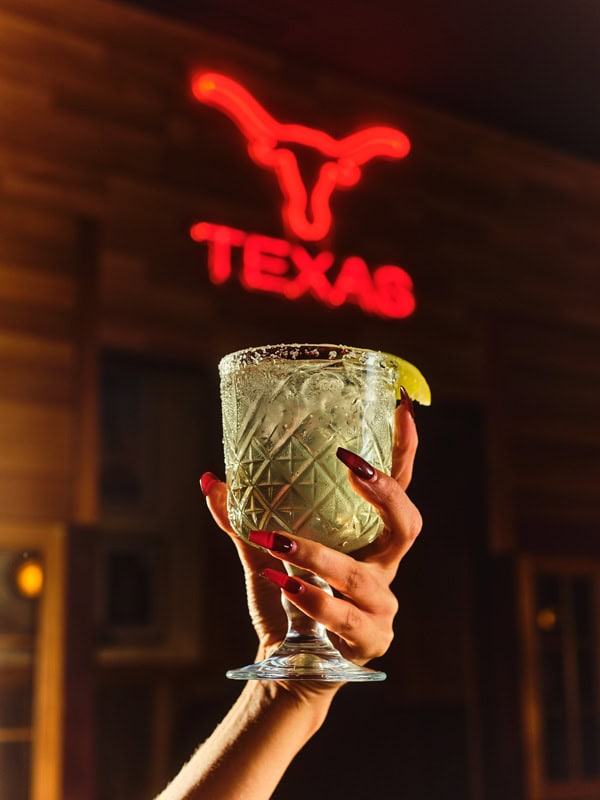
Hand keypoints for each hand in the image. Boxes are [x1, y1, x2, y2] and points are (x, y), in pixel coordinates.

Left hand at [200, 394, 421, 695]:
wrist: (291, 669)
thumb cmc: (289, 605)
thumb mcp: (265, 557)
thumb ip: (243, 523)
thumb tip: (210, 479)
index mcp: (368, 541)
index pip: (397, 488)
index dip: (403, 450)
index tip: (400, 408)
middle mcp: (384, 569)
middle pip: (407, 524)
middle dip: (384, 492)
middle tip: (349, 465)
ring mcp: (382, 607)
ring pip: (363, 575)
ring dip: (319, 555)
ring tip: (278, 542)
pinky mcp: (371, 641)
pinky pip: (344, 617)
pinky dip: (312, 599)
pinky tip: (284, 585)